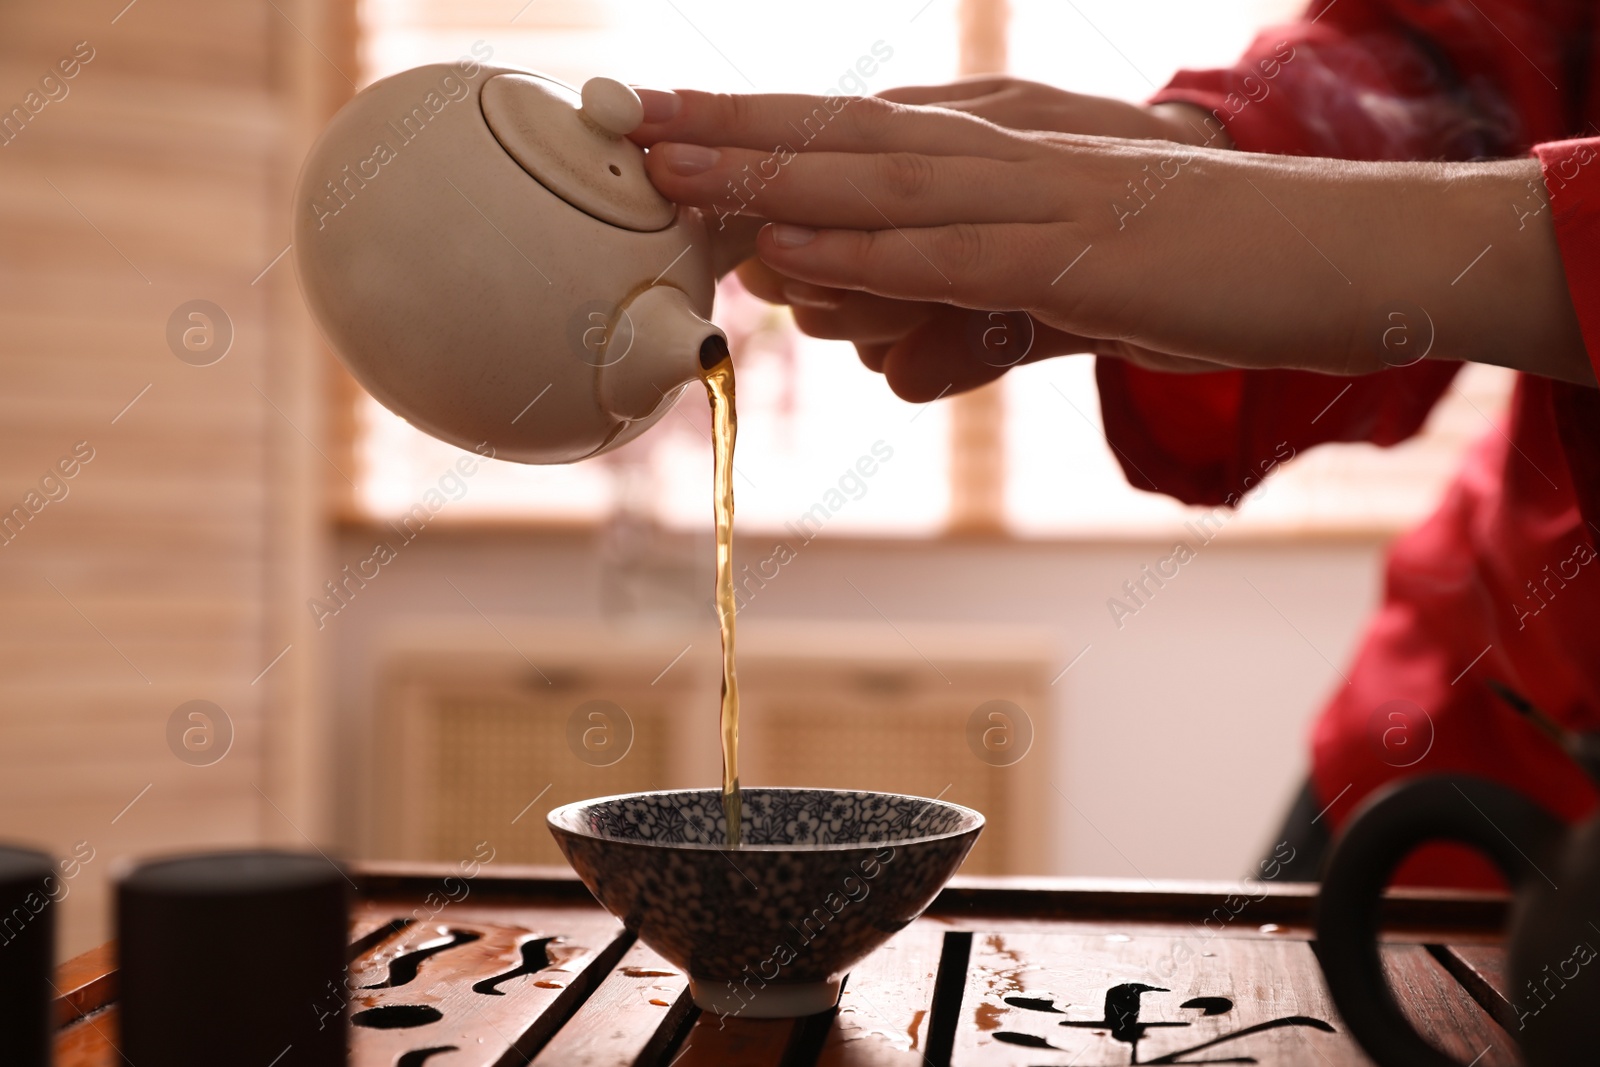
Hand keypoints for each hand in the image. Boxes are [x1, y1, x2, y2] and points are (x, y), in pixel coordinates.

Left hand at [661, 81, 1225, 398]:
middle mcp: (1012, 150)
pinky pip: (953, 255)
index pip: (863, 126)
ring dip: (771, 173)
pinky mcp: (1079, 259)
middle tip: (632, 117)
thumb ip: (964, 311)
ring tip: (672, 167)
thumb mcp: (1063, 282)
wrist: (1338, 251)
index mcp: (1009, 143)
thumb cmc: (1200, 264)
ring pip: (882, 181)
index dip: (761, 123)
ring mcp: (1044, 197)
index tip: (672, 120)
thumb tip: (878, 359)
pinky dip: (864, 251)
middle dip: (734, 127)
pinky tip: (791, 249)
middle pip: (848, 133)